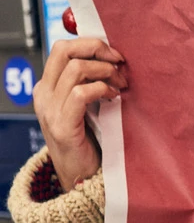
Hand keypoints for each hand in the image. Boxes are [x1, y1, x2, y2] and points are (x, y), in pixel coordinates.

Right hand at [33, 38, 127, 192]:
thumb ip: (89, 82)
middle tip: (118, 62)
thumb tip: (111, 56)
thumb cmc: (90, 140)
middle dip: (96, 49)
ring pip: (76, 69)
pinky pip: (81, 93)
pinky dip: (102, 89)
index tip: (114, 55)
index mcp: (47, 87)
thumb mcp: (86, 105)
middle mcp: (44, 95)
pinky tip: (114, 98)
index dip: (90, 44)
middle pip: (64, 50)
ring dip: (105, 72)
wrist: (81, 177)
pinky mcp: (63, 126)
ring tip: (120, 85)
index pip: (62, 48)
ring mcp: (50, 110)